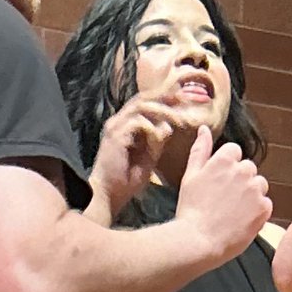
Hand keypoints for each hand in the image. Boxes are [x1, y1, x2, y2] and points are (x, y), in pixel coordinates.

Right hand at [89, 95, 181, 217]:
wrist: (108, 195)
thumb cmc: (126, 180)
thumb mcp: (149, 158)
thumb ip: (157, 141)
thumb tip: (168, 126)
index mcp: (124, 124)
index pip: (144, 102)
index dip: (163, 98)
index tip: (182, 100)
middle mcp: (118, 121)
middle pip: (142, 98)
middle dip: (164, 97)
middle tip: (183, 101)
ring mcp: (115, 127)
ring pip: (141, 106)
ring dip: (162, 111)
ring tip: (178, 120)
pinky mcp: (115, 136)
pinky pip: (137, 122)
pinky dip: (152, 127)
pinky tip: (161, 136)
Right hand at [173, 122, 270, 263]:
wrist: (199, 241)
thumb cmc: (191, 210)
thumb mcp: (190, 176)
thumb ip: (200, 150)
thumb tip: (204, 129)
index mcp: (224, 159)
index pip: (235, 152)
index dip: (227, 169)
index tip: (219, 184)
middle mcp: (243, 170)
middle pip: (249, 169)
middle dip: (240, 181)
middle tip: (225, 201)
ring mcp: (255, 189)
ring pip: (259, 186)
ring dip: (251, 195)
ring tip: (234, 212)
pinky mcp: (264, 208)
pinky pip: (266, 204)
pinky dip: (257, 212)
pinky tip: (241, 221)